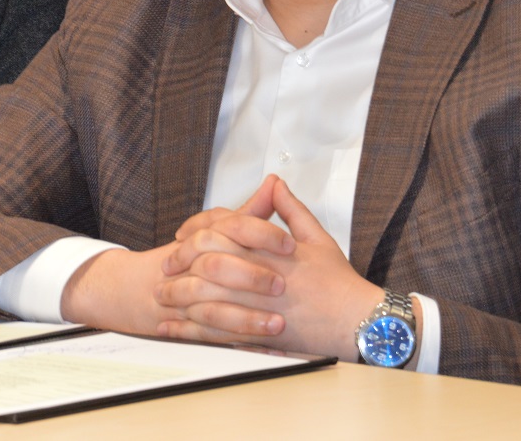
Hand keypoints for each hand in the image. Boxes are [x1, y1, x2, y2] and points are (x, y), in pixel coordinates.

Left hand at [155, 175, 382, 359]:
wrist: (358, 323)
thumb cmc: (339, 282)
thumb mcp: (318, 237)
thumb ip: (291, 209)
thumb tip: (275, 182)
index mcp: (272, 252)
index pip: (223, 233)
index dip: (197, 233)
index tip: (182, 238)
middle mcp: (261, 279)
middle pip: (207, 266)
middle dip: (180, 265)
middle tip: (165, 267)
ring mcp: (258, 311)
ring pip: (206, 302)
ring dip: (179, 299)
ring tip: (162, 298)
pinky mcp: (257, 338)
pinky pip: (214, 335)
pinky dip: (188, 332)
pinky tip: (171, 330)